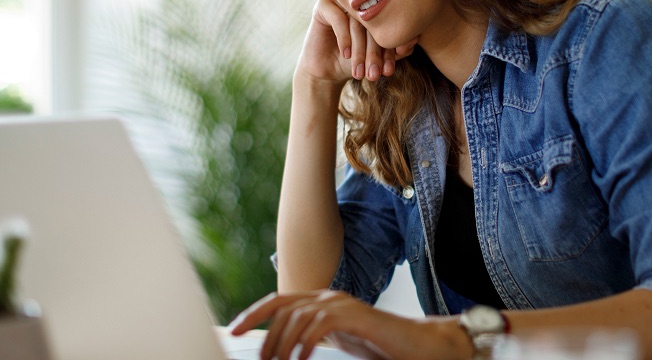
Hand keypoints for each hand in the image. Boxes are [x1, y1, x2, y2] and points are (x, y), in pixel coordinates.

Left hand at [228, 290, 470, 359]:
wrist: (416, 346)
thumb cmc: (378, 348)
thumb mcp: (337, 344)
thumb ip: (312, 341)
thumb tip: (283, 352)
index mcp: (321, 302)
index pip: (279, 302)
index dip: (254, 313)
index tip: (234, 330)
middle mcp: (328, 297)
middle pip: (282, 306)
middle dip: (263, 333)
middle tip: (260, 359)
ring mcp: (341, 304)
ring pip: (297, 317)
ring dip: (282, 343)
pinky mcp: (354, 315)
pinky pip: (319, 325)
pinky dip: (304, 343)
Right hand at [297, 0, 416, 85]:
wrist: (327, 72)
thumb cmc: (355, 63)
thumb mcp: (378, 60)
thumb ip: (396, 50)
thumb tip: (413, 39)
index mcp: (377, 10)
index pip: (388, 27)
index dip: (390, 50)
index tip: (389, 71)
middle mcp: (361, 3)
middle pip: (373, 24)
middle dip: (375, 53)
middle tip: (375, 74)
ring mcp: (343, 2)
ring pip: (357, 23)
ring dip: (360, 50)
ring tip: (361, 72)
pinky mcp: (324, 5)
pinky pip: (338, 18)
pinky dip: (344, 38)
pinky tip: (345, 55)